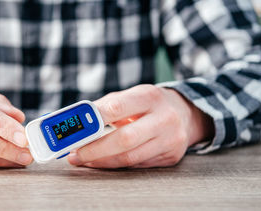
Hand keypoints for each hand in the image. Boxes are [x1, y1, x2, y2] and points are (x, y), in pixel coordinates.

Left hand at [67, 85, 213, 167]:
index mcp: (149, 96)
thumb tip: (78, 121)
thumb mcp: (131, 96)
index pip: (117, 107)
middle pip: (124, 139)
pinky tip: (102, 162)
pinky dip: (116, 165)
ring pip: (130, 158)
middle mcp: (164, 118)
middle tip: (75, 154)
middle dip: (95, 150)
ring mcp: (170, 139)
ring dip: (102, 161)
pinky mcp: (171, 156)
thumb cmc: (149, 104)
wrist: (185, 113)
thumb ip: (106, 106)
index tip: (75, 130)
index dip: (94, 120)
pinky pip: (137, 165)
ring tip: (83, 160)